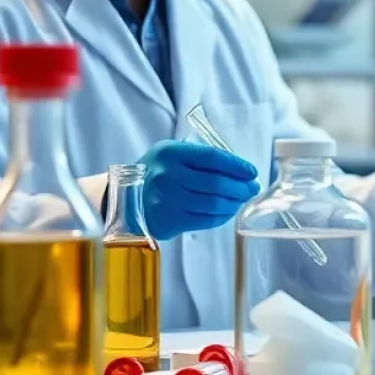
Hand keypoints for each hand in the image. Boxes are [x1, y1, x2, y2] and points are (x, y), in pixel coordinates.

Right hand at [137, 140, 258, 240]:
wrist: (122, 198)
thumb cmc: (155, 172)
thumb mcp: (171, 153)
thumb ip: (200, 157)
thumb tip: (239, 171)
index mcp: (171, 153)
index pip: (213, 158)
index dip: (237, 165)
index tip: (252, 172)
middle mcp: (167, 176)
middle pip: (217, 183)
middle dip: (241, 187)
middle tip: (252, 188)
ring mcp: (167, 201)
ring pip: (213, 204)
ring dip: (234, 203)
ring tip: (242, 200)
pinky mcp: (168, 221)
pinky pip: (204, 221)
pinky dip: (221, 217)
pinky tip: (228, 211)